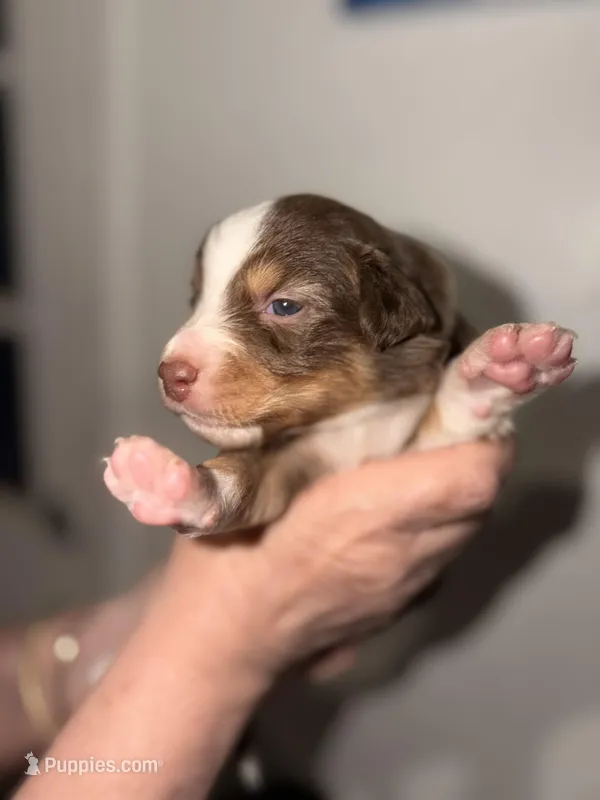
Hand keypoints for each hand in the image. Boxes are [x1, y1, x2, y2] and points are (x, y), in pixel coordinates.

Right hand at [159, 439, 513, 678]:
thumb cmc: (229, 550)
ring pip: (465, 532)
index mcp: (369, 513)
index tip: (461, 404)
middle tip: (440, 424)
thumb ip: (305, 435)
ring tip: (421, 465)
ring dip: (456, 495)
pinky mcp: (399, 611)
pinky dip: (435, 530)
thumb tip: (337, 390)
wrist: (224, 638)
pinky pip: (441, 559)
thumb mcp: (255, 473)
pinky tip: (397, 516)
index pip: (473, 476)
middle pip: (481, 501)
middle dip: (472, 456)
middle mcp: (404, 554)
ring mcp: (407, 589)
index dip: (481, 434)